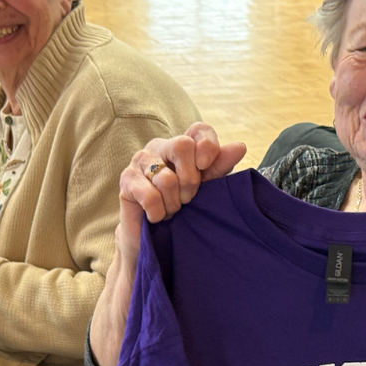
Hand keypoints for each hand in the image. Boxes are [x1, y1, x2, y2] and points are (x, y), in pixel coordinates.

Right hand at [116, 123, 246, 266]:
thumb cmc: (183, 208)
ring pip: (166, 178)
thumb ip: (220, 166)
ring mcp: (140, 160)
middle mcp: (160, 146)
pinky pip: (149, 196)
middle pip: (181, 145)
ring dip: (173, 203)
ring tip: (171, 209)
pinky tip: (157, 216)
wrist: (155, 236)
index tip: (206, 167)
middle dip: (190, 180)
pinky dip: (158, 212)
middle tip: (188, 199)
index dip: (208, 146)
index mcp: (183, 146)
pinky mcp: (126, 180)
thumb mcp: (207, 187)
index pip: (199, 130)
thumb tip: (240, 146)